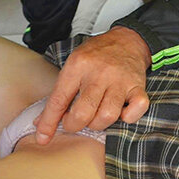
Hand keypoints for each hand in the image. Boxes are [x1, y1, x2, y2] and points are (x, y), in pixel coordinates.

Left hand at [34, 26, 151, 143]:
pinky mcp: (138, 86)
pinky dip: (129, 117)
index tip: (43, 137)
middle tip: (74, 121)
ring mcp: (120, 80)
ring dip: (98, 124)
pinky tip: (121, 113)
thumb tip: (41, 122)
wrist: (127, 40)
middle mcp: (99, 73)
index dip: (49, 122)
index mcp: (78, 66)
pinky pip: (137, 109)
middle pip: (83, 112)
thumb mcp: (73, 65)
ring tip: (95, 117)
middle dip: (74, 125)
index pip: (59, 100)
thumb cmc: (98, 55)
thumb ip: (59, 92)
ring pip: (107, 115)